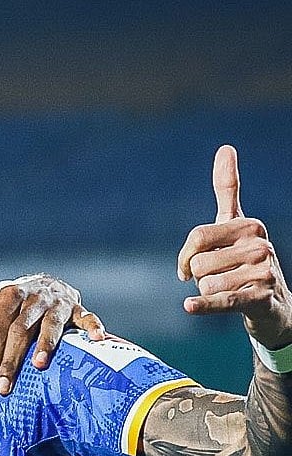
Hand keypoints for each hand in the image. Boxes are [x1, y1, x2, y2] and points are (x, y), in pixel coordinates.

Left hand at [0, 274, 105, 394]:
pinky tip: (97, 339)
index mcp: (8, 297)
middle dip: (11, 361)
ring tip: (38, 365)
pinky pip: (87, 316)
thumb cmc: (10, 302)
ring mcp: (57, 303)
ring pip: (51, 325)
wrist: (42, 282)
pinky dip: (93, 326)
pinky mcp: (77, 308)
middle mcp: (33, 299)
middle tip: (4, 387)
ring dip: (46, 345)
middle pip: (20, 331)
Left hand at [178, 145, 291, 348]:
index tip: (185, 267)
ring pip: (206, 284)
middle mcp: (260, 245)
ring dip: (208, 292)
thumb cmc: (244, 260)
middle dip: (200, 277)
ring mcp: (264, 272)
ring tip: (230, 290)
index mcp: (250, 225)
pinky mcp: (260, 297)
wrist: (272, 304)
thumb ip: (228, 189)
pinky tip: (189, 306)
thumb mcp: (236, 224)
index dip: (185, 256)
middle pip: (199, 264)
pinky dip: (203, 305)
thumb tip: (226, 147)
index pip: (198, 238)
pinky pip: (222, 299)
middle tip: (221, 279)